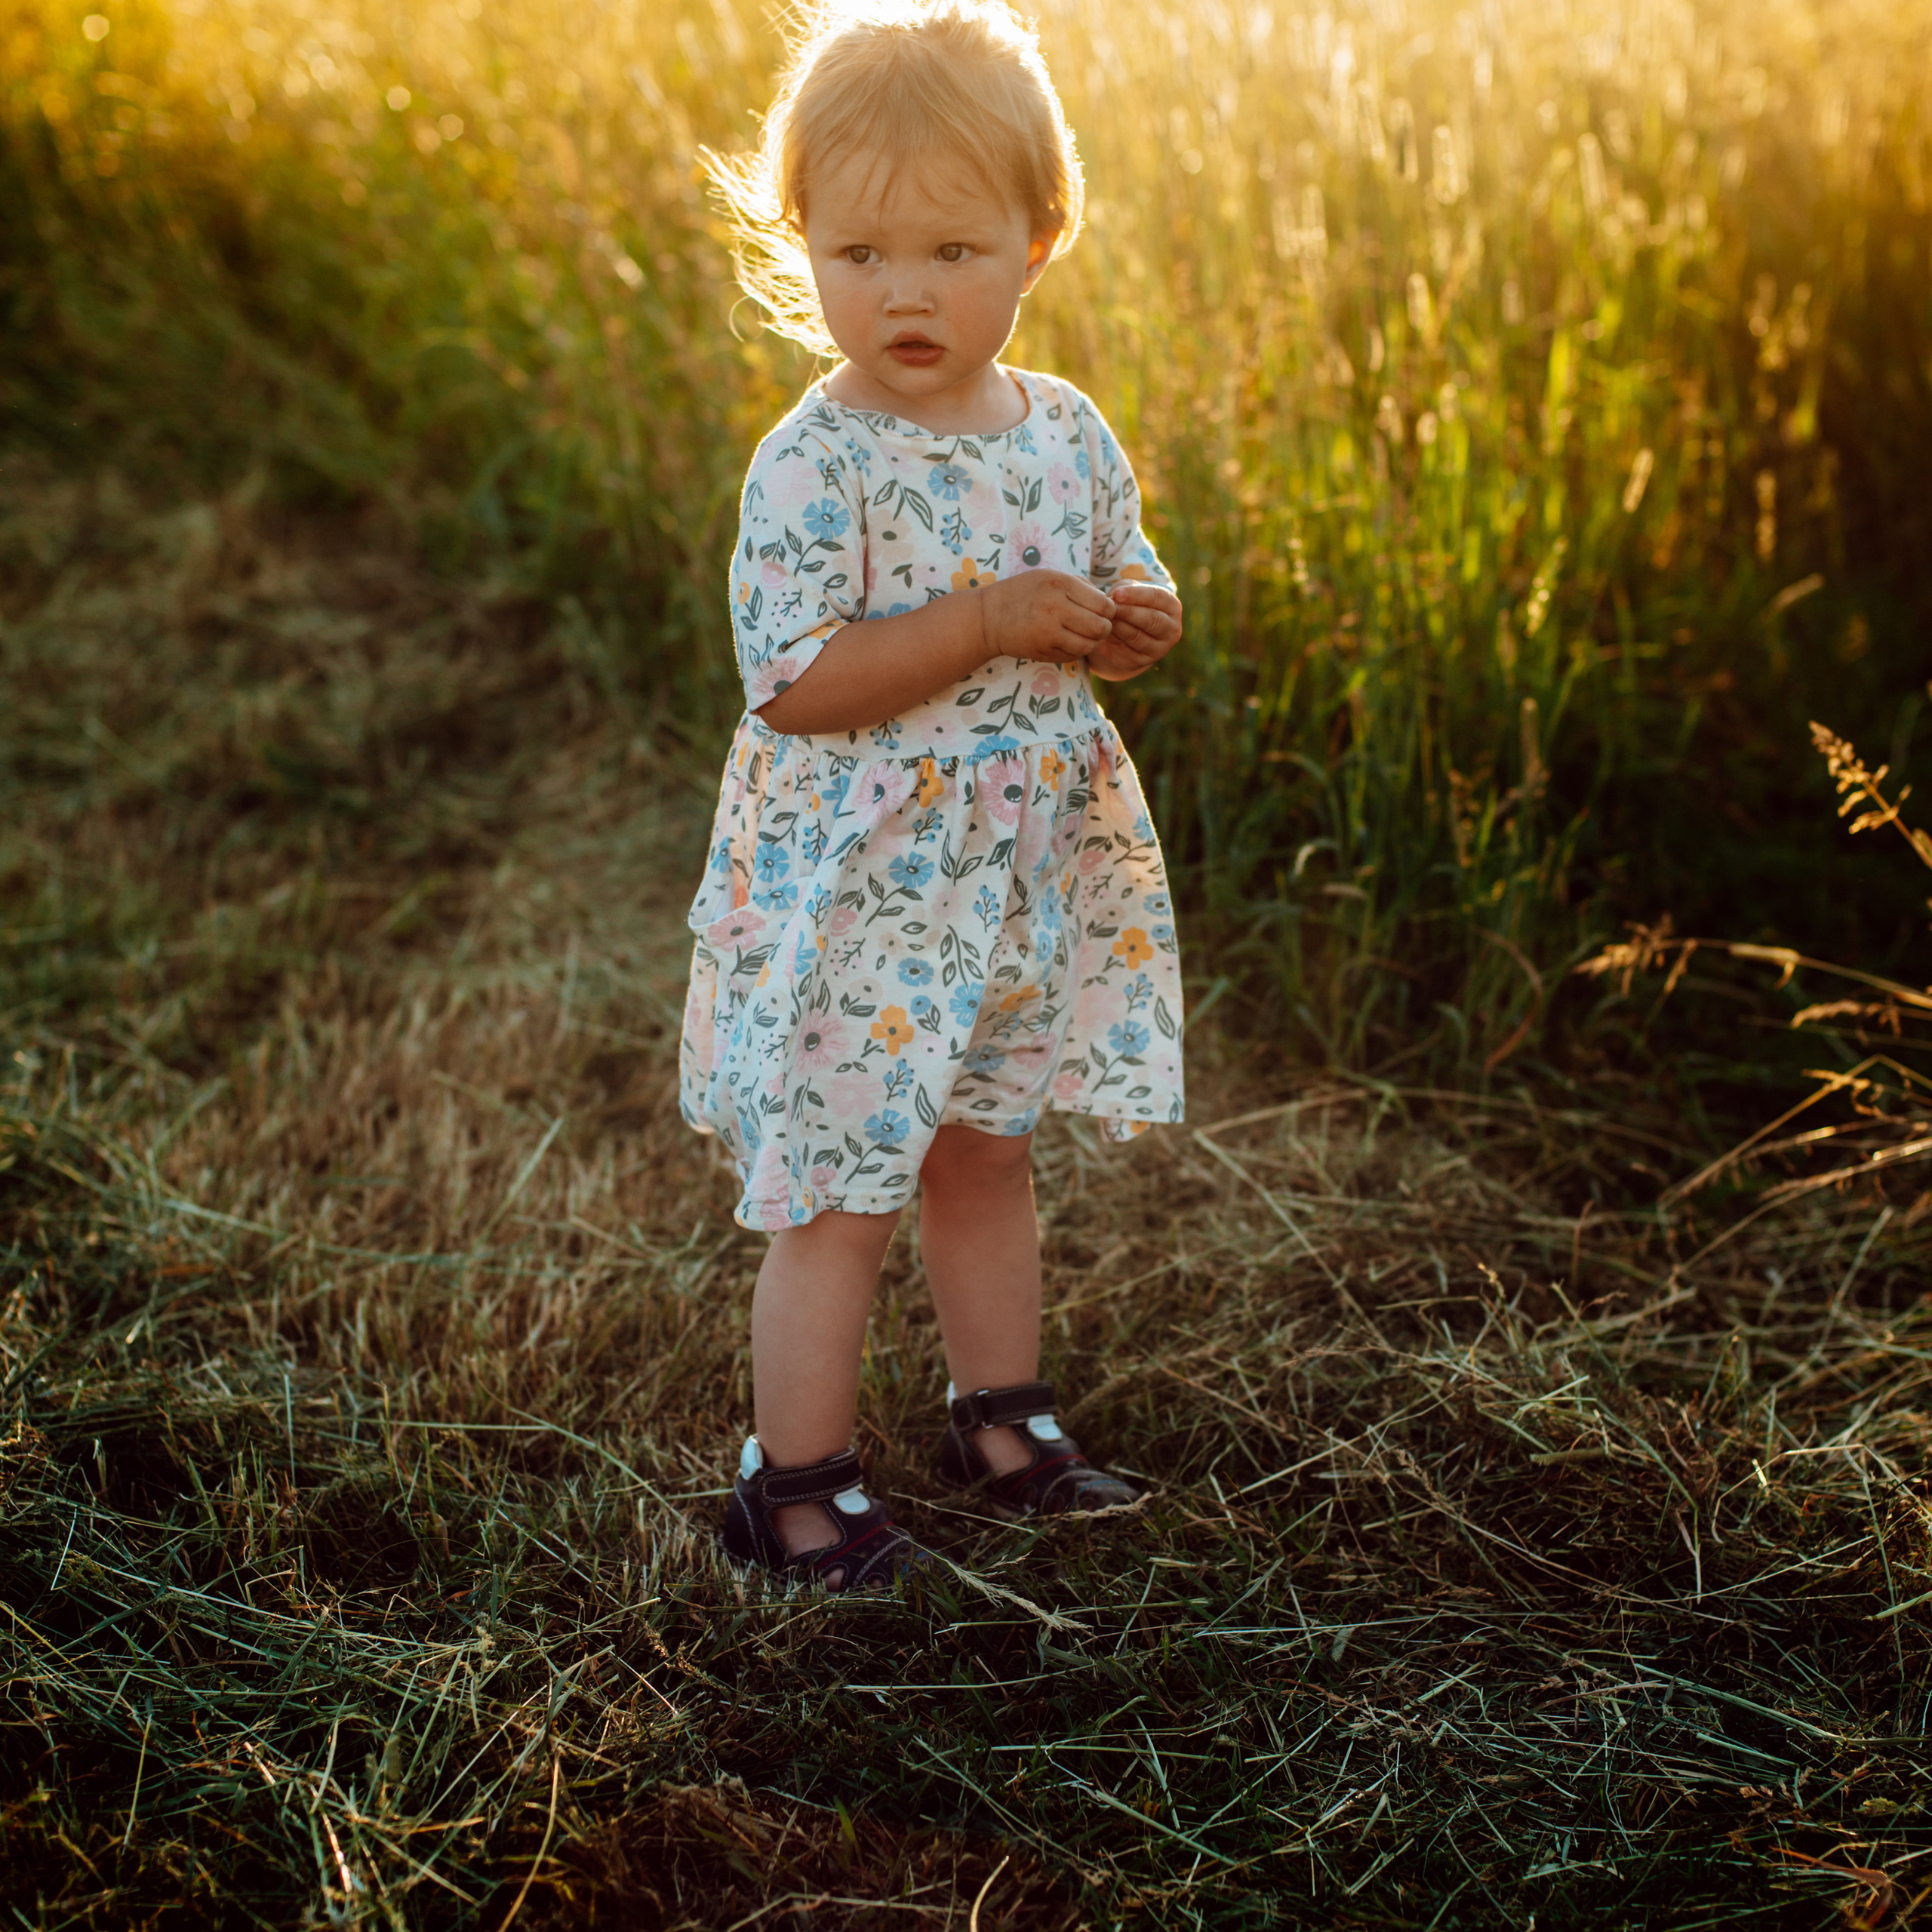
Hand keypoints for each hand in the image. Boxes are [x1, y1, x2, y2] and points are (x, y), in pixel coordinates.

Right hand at [978, 569, 1114, 664]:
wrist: (989, 617)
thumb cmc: (1023, 593)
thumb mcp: (1049, 576)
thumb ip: (1080, 586)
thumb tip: (1108, 602)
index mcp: (1060, 584)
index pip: (1103, 604)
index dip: (1109, 610)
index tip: (1103, 611)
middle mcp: (1056, 608)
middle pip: (1100, 627)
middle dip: (1104, 628)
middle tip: (1097, 625)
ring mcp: (1049, 632)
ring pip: (1089, 645)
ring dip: (1092, 642)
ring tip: (1084, 634)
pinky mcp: (1043, 651)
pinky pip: (1073, 655)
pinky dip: (1076, 650)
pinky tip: (1068, 641)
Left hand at [1087, 581, 1183, 681]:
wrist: (1128, 633)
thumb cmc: (1131, 604)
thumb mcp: (1130, 592)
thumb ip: (1124, 591)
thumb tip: (1111, 600)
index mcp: (1172, 607)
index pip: (1157, 597)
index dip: (1136, 595)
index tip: (1117, 594)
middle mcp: (1171, 630)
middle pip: (1151, 619)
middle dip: (1128, 612)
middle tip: (1110, 608)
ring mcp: (1159, 649)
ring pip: (1137, 637)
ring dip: (1118, 626)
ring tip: (1104, 618)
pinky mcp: (1141, 662)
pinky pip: (1125, 651)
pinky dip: (1112, 640)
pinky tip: (1103, 632)